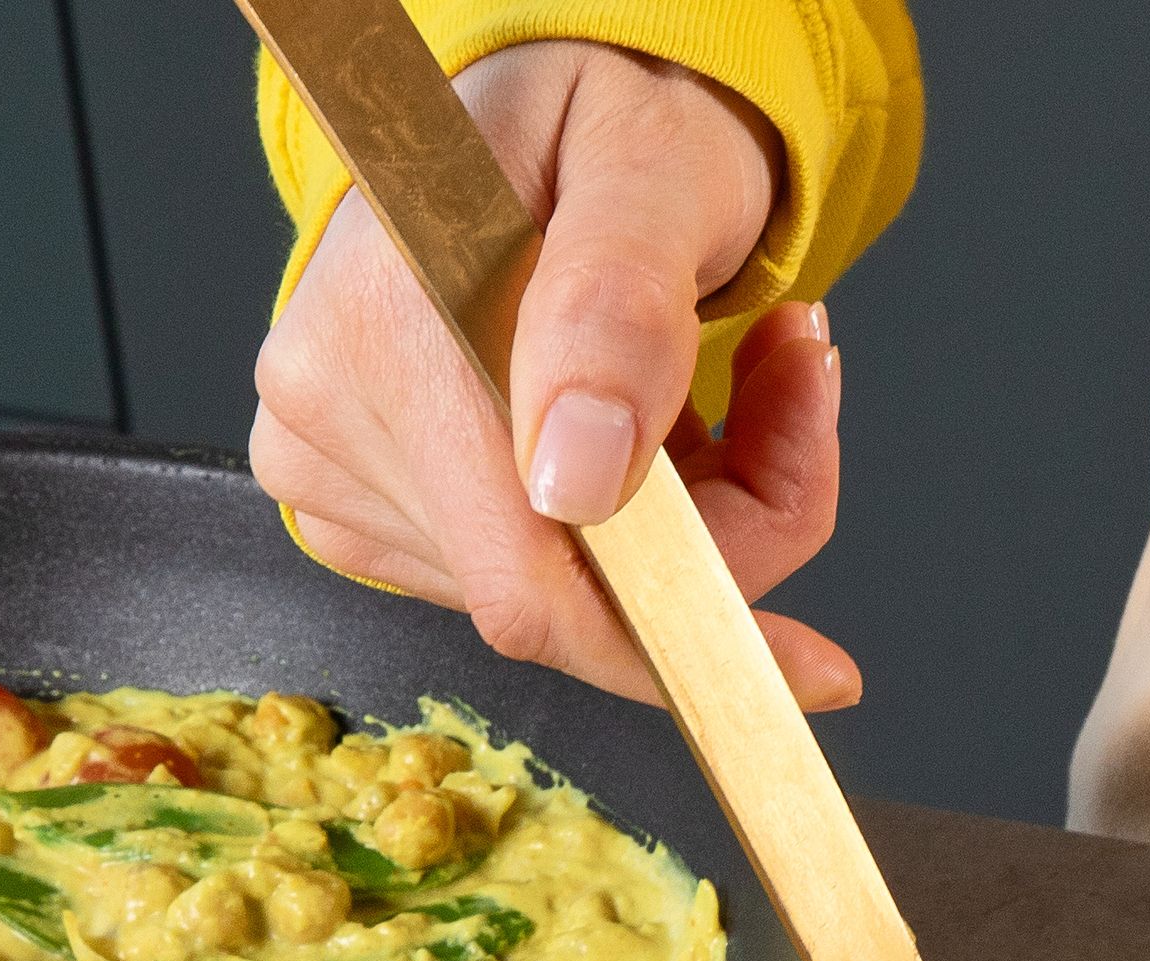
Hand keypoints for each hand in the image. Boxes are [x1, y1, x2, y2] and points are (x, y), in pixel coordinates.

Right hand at [249, 40, 858, 709]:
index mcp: (384, 327)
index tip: (818, 666)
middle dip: (726, 525)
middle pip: (577, 593)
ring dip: (701, 510)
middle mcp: (331, 412)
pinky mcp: (369, 505)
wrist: (555, 106)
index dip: (678, 637)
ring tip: (736, 375)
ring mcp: (336, 468)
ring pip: (578, 589)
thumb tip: (574, 482)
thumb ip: (619, 309)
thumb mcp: (653, 167)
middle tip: (794, 384)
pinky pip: (548, 572)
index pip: (528, 584)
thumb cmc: (608, 114)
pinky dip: (647, 518)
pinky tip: (661, 416)